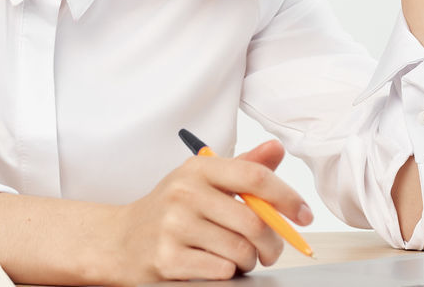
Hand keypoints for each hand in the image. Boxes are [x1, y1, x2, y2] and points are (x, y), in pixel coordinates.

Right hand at [102, 139, 311, 285]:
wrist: (119, 240)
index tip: (303, 215)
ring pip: (239, 250)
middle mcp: (184, 192)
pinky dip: (228, 273)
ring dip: (249, 261)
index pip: (255, 177)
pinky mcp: (167, 259)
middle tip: (272, 251)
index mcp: (198, 168)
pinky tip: (217, 266)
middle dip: (273, 243)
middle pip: (253, 221)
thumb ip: (243, 167)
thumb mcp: (202, 180)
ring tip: (240, 258)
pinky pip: (220, 271)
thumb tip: (277, 149)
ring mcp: (173, 226)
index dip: (287, 197)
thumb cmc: (169, 209)